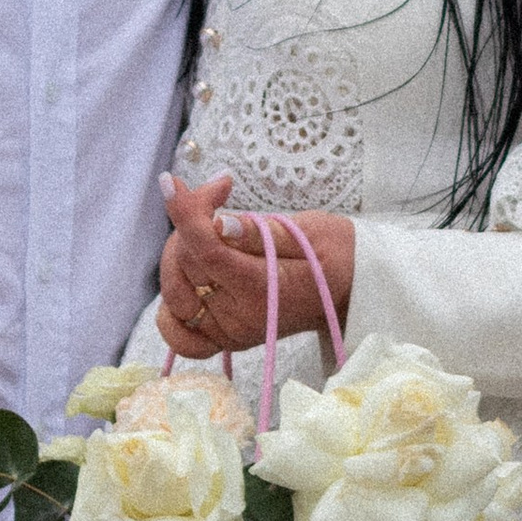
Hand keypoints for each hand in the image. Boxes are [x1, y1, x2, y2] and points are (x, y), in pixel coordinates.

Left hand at [156, 173, 353, 361]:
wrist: (350, 290)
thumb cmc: (334, 255)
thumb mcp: (309, 232)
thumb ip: (261, 233)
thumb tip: (219, 226)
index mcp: (262, 289)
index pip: (207, 250)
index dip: (185, 212)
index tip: (171, 182)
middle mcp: (240, 317)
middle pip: (185, 264)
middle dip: (192, 222)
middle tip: (220, 195)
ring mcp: (229, 332)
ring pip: (174, 290)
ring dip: (182, 254)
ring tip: (212, 231)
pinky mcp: (224, 338)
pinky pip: (180, 335)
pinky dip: (174, 310)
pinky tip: (190, 280)